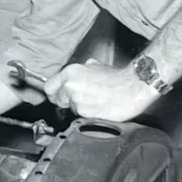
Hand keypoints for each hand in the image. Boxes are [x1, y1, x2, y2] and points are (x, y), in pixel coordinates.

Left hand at [44, 58, 158, 121]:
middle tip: (80, 98)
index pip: (48, 87)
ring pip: (71, 109)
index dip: (54, 93)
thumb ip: (79, 71)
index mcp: (70, 73)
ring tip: (94, 100)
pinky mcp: (85, 114)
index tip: (58, 95)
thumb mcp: (94, 66)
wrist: (132, 88)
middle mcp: (70, 87)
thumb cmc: (116, 77)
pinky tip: (98, 107)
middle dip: (66, 101)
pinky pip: (81, 116)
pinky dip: (88, 114)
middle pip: (58, 100)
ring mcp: (77, 101)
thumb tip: (73, 76)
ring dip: (79, 107)